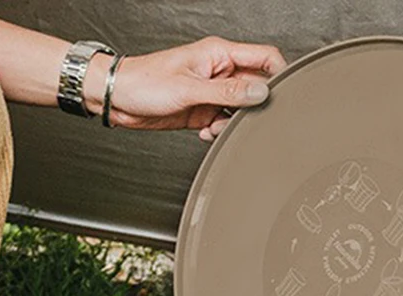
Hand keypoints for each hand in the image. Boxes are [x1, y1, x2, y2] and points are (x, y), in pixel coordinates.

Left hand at [85, 36, 284, 140]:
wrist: (119, 100)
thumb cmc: (145, 83)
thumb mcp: (190, 89)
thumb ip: (227, 91)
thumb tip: (260, 92)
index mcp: (219, 54)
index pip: (264, 57)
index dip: (279, 75)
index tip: (283, 96)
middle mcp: (218, 71)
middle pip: (254, 86)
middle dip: (253, 106)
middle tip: (245, 120)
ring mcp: (210, 92)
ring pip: (238, 108)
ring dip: (232, 123)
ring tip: (216, 127)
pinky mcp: (200, 110)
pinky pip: (221, 122)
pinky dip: (218, 131)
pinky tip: (206, 133)